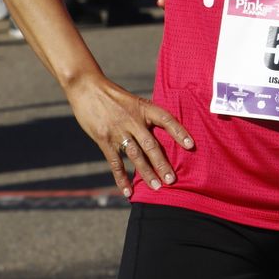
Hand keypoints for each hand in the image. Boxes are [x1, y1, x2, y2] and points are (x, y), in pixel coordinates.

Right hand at [64, 72, 193, 197]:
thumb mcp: (134, 101)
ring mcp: (118, 131)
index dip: (179, 132)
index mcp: (144, 109)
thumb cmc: (113, 96)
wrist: (87, 88)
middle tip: (172, 180)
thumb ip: (145, 117)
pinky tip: (128, 191)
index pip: (166, 120)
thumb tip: (160, 132)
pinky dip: (121, 178)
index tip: (191, 145)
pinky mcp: (104, 139)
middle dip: (162, 164)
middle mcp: (133, 120)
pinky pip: (115, 162)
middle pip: (151, 145)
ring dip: (146, 173)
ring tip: (156, 187)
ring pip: (136, 156)